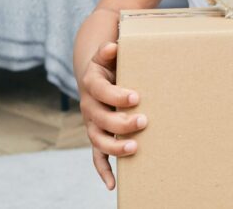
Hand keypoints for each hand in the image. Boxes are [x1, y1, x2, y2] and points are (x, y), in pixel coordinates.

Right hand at [78, 42, 146, 189]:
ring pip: (98, 139)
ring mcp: (92, 124)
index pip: (100, 90)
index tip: (136, 97)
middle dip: (120, 122)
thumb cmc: (111, 63)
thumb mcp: (109, 54)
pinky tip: (112, 184)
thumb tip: (112, 46)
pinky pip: (97, 156)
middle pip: (100, 118)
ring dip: (114, 146)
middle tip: (144, 121)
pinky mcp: (97, 136)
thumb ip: (110, 50)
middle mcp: (89, 106)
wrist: (96, 75)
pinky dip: (103, 170)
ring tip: (134, 148)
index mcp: (92, 83)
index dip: (116, 95)